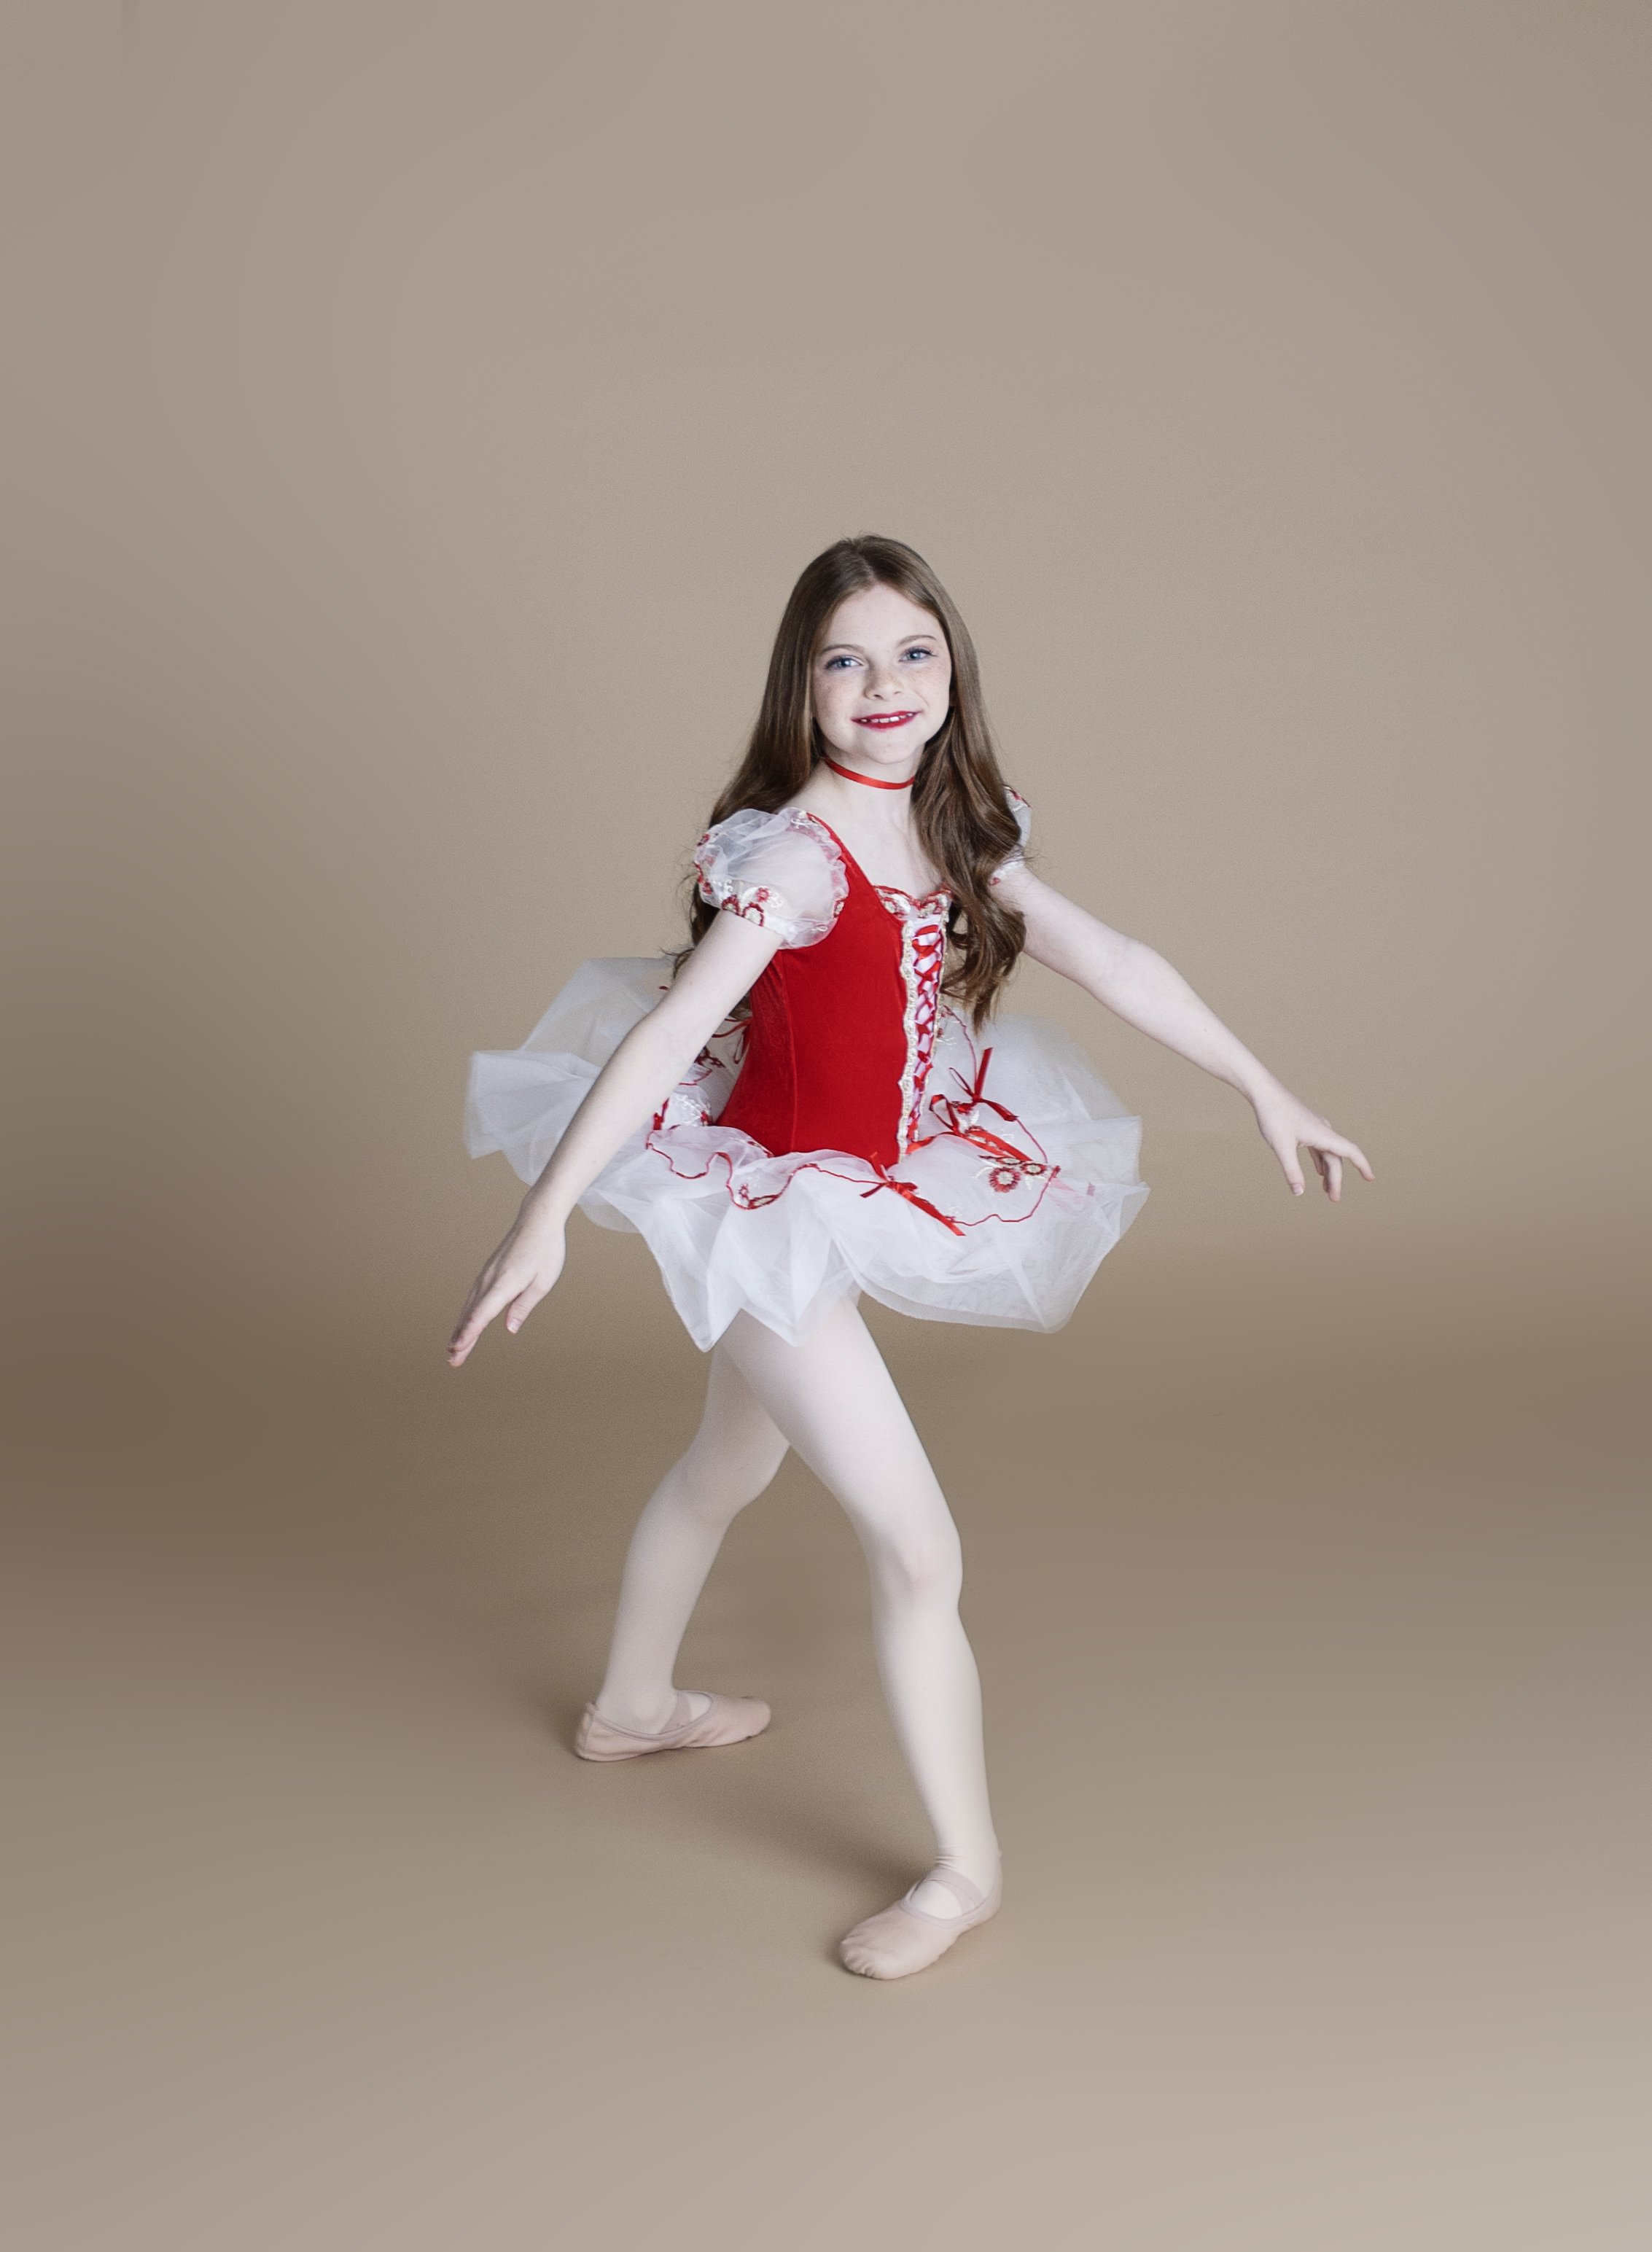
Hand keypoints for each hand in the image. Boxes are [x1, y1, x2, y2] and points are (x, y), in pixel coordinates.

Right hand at [447, 1210, 566, 1364]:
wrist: (536, 1220)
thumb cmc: (545, 1251)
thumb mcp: (543, 1282)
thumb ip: (524, 1306)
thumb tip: (509, 1329)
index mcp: (505, 1283)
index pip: (482, 1313)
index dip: (470, 1333)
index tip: (458, 1349)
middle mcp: (490, 1279)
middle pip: (472, 1314)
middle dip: (461, 1338)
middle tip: (452, 1361)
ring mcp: (486, 1275)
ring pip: (470, 1306)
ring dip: (461, 1328)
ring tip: (454, 1349)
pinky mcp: (488, 1273)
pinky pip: (474, 1297)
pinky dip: (467, 1314)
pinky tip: (465, 1324)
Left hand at [1251, 1087, 1373, 1200]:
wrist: (1265, 1093)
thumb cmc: (1273, 1117)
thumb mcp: (1281, 1147)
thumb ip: (1291, 1171)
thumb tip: (1299, 1193)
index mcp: (1323, 1135)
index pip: (1351, 1151)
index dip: (1362, 1165)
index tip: (1370, 1178)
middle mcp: (1324, 1131)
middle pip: (1336, 1159)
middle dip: (1336, 1180)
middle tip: (1333, 1199)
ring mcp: (1315, 1129)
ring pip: (1328, 1154)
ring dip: (1329, 1172)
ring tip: (1326, 1190)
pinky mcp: (1306, 1128)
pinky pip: (1319, 1148)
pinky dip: (1320, 1161)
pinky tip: (1318, 1173)